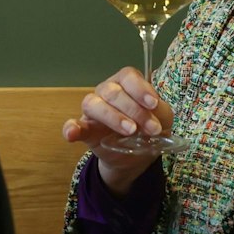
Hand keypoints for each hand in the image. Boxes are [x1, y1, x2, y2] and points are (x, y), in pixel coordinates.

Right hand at [60, 67, 173, 191]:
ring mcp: (93, 110)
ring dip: (112, 117)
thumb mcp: (162, 120)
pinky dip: (71, 128)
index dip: (140, 88)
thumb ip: (159, 113)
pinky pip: (72, 125)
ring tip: (129, 131)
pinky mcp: (85, 130)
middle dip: (134, 110)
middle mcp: (107, 91)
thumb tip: (153, 114)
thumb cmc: (148, 129)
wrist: (138, 157)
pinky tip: (72, 133)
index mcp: (126, 84)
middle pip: (113, 91)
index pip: (128, 76)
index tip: (153, 104)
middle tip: (151, 129)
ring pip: (93, 103)